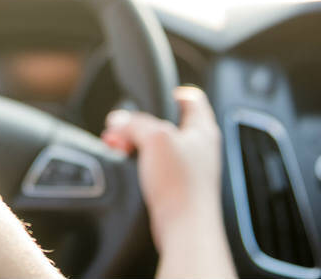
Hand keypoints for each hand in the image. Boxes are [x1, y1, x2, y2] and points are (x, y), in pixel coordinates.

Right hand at [101, 86, 235, 278]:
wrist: (184, 229)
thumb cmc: (181, 185)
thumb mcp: (154, 138)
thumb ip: (134, 122)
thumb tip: (118, 120)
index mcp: (202, 129)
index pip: (191, 98)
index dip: (171, 92)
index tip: (151, 96)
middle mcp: (198, 148)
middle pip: (168, 122)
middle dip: (140, 122)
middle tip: (122, 126)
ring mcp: (188, 168)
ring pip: (158, 145)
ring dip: (136, 142)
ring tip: (118, 144)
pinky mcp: (176, 187)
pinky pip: (155, 166)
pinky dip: (138, 162)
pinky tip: (126, 165)